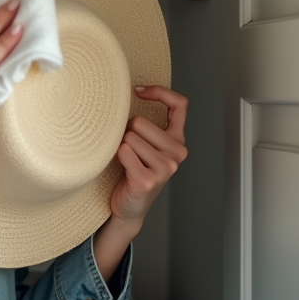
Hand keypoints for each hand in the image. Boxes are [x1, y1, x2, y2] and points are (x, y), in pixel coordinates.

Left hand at [109, 85, 188, 229]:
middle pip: (140, 122)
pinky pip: (124, 152)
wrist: (129, 207)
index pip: (180, 104)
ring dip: (121, 147)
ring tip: (128, 162)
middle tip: (129, 150)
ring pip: (129, 138)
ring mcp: (165, 167)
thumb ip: (149, 125)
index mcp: (178, 140)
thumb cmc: (134, 172)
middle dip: (127, 132)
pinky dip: (118, 158)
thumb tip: (132, 94)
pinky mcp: (148, 180)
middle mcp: (177, 153)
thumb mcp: (148, 146)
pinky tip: (124, 170)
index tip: (137, 91)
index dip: (159, 92)